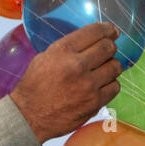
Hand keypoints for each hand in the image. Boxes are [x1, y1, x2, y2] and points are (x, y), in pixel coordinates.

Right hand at [9, 23, 121, 142]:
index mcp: (63, 51)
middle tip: (109, 49)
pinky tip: (102, 85)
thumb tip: (92, 42)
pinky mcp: (94, 102)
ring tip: (104, 69)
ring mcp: (88, 85)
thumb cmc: (34, 86)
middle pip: (108, 47)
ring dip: (111, 66)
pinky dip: (111, 84)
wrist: (29, 116)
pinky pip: (115, 87)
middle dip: (110, 46)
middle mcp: (77, 65)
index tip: (112, 31)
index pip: (94, 32)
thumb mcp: (44, 57)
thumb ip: (68, 48)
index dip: (107, 29)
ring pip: (115, 67)